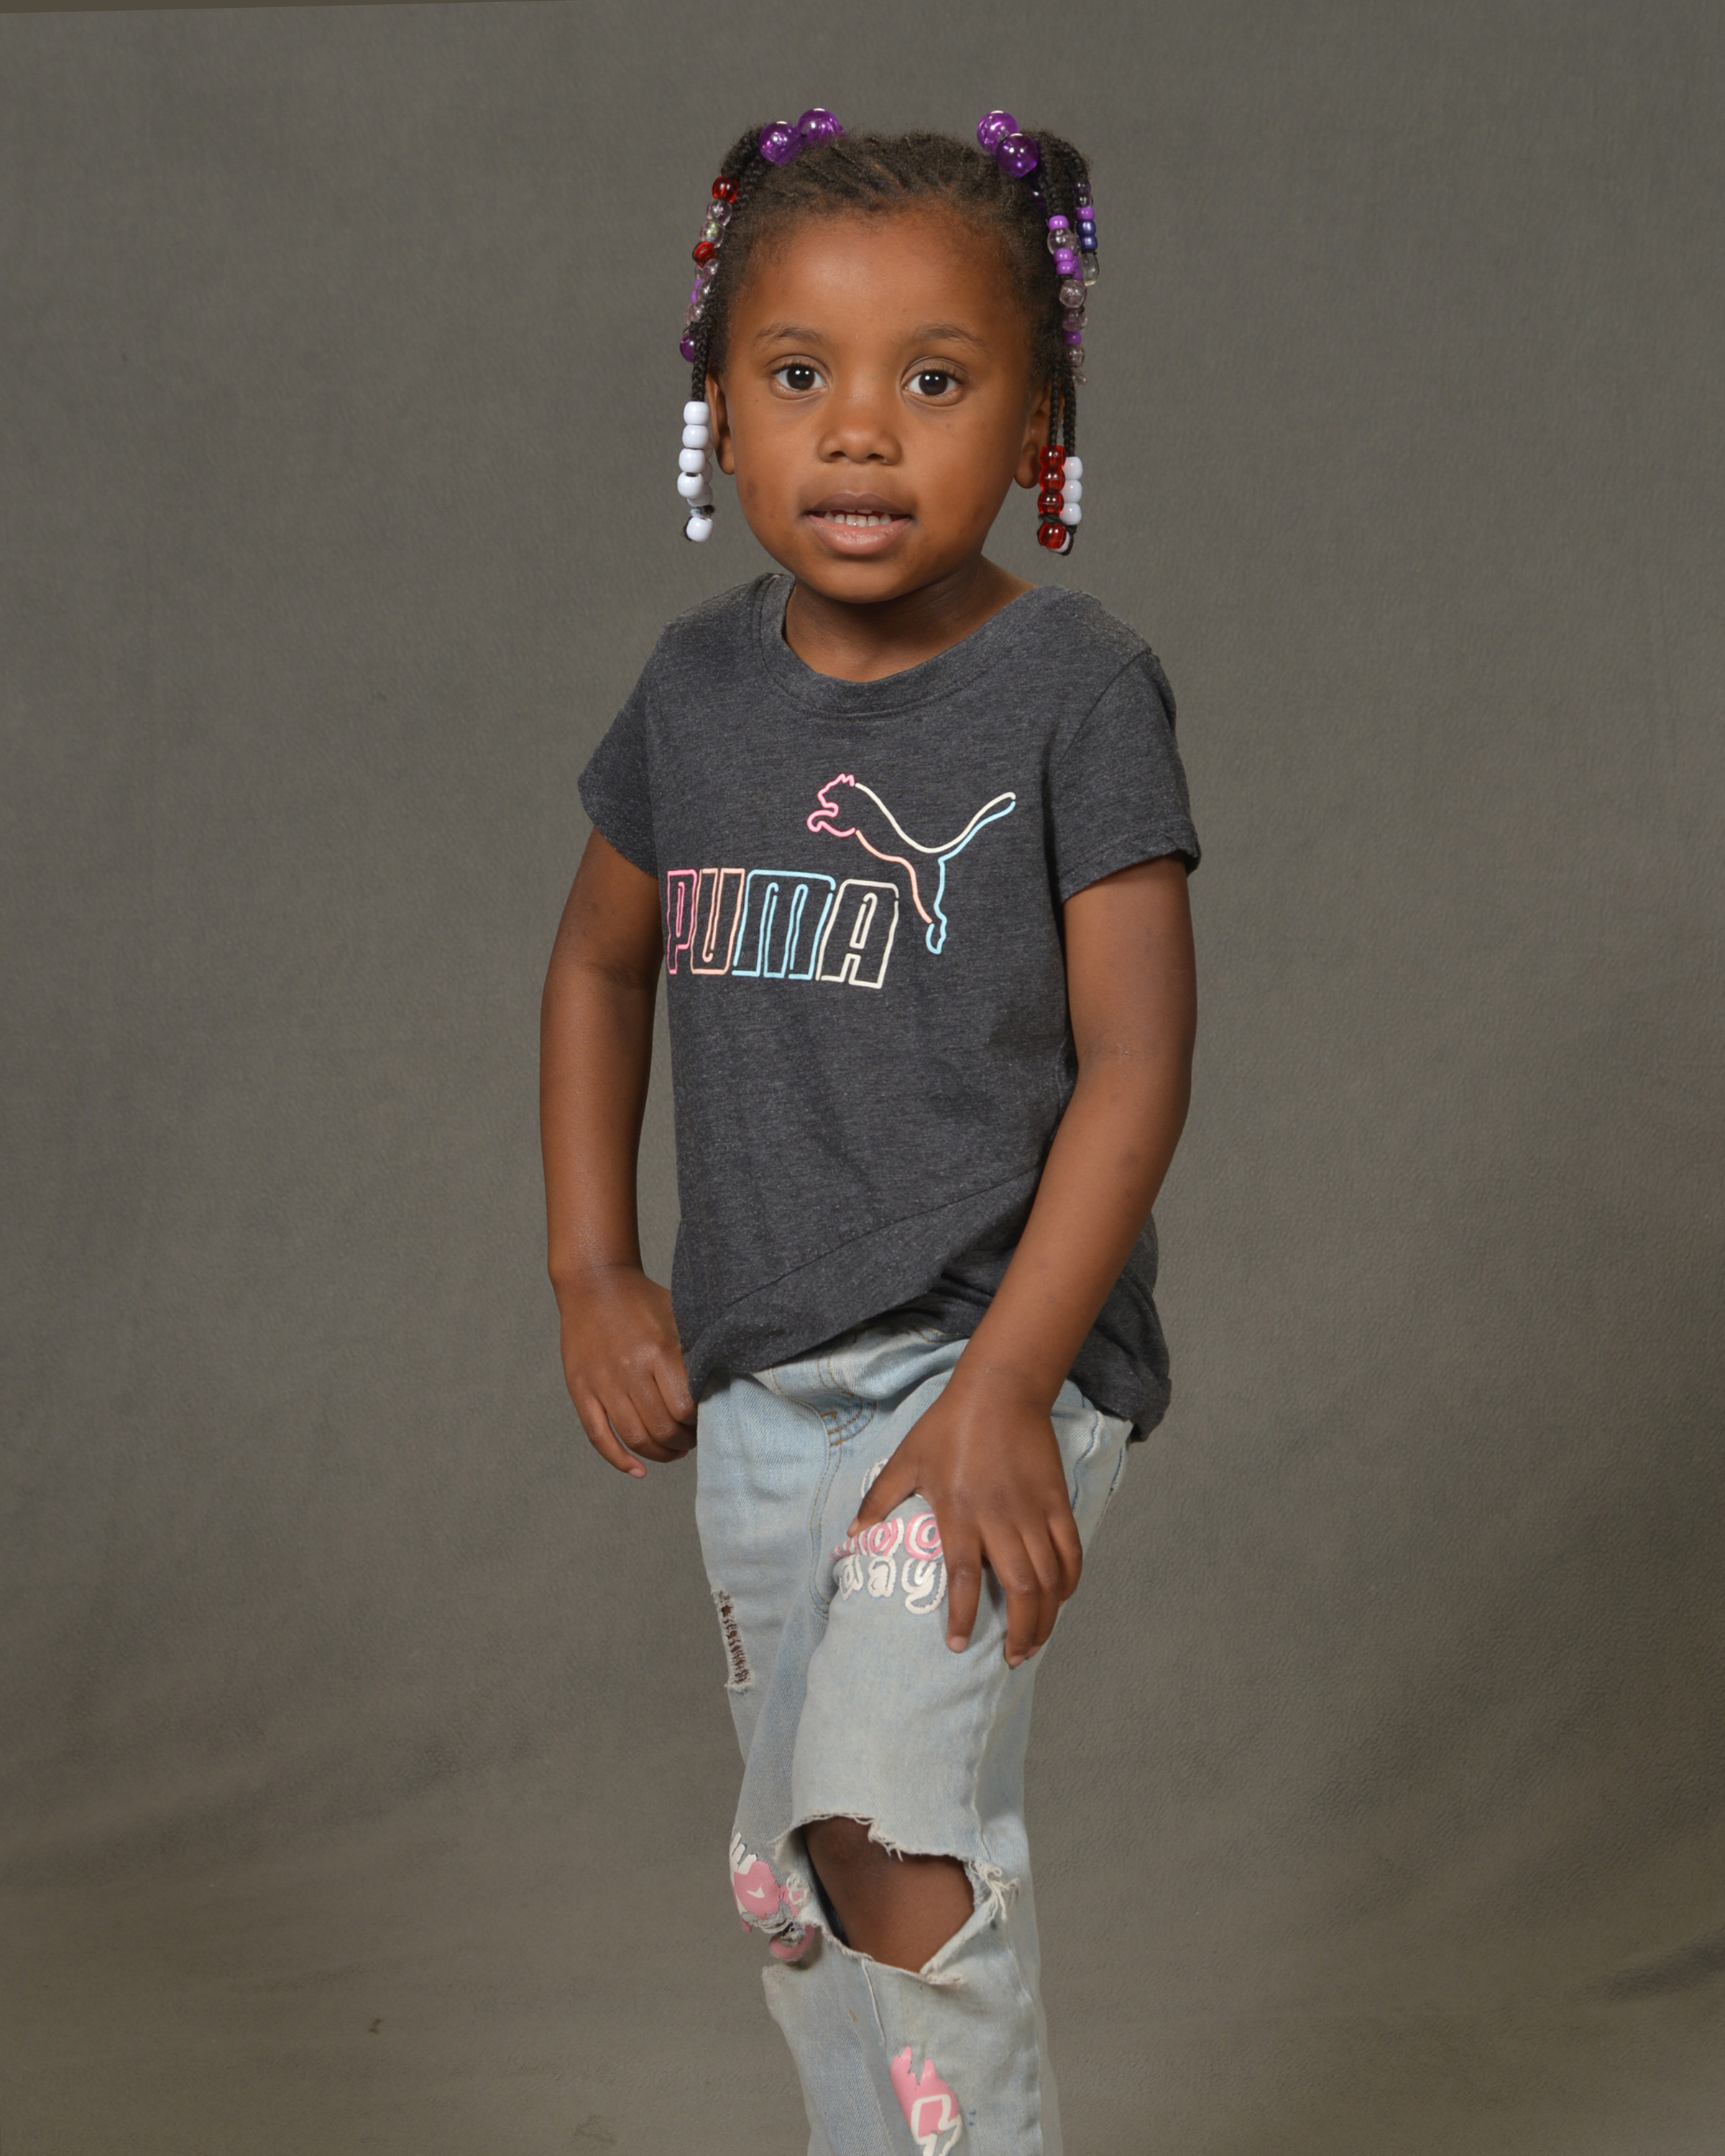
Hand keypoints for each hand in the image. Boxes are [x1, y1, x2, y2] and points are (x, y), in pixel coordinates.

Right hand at [555, 1265, 695, 1476]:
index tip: (706, 1419)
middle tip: (692, 1438)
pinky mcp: (581, 1390)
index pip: (685, 1407)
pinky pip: (599, 1436)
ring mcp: (602, 1382)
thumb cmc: (644, 1301)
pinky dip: (619, 1460)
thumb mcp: (679, 1317)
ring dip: (660, 1454)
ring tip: (673, 1450)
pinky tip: (638, 1469)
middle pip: (662, 1428)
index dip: (700, 1421)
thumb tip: (722, 1388)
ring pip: (634, 1437)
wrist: (594, 1283)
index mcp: (658, 1351)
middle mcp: (629, 1370)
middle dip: (684, 1442)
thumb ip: (696, 1353)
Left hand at [848, 1360, 1082, 1665]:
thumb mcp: (905, 1460)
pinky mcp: (1057, 1501)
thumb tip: (851, 1536)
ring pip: (1049, 1578)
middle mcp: (1000, 1519)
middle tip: (1013, 1658)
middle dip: (1020, 1631)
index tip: (957, 1645)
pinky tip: (1060, 1600)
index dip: (962, 1617)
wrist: (1000, 1390)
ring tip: (1036, 1643)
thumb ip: (879, 1500)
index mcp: (959, 1514)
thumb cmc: (948, 1426)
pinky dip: (1069, 1581)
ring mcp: (1033, 1511)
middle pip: (1019, 1588)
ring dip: (1046, 1617)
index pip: (963, 1578)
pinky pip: (1070, 1551)